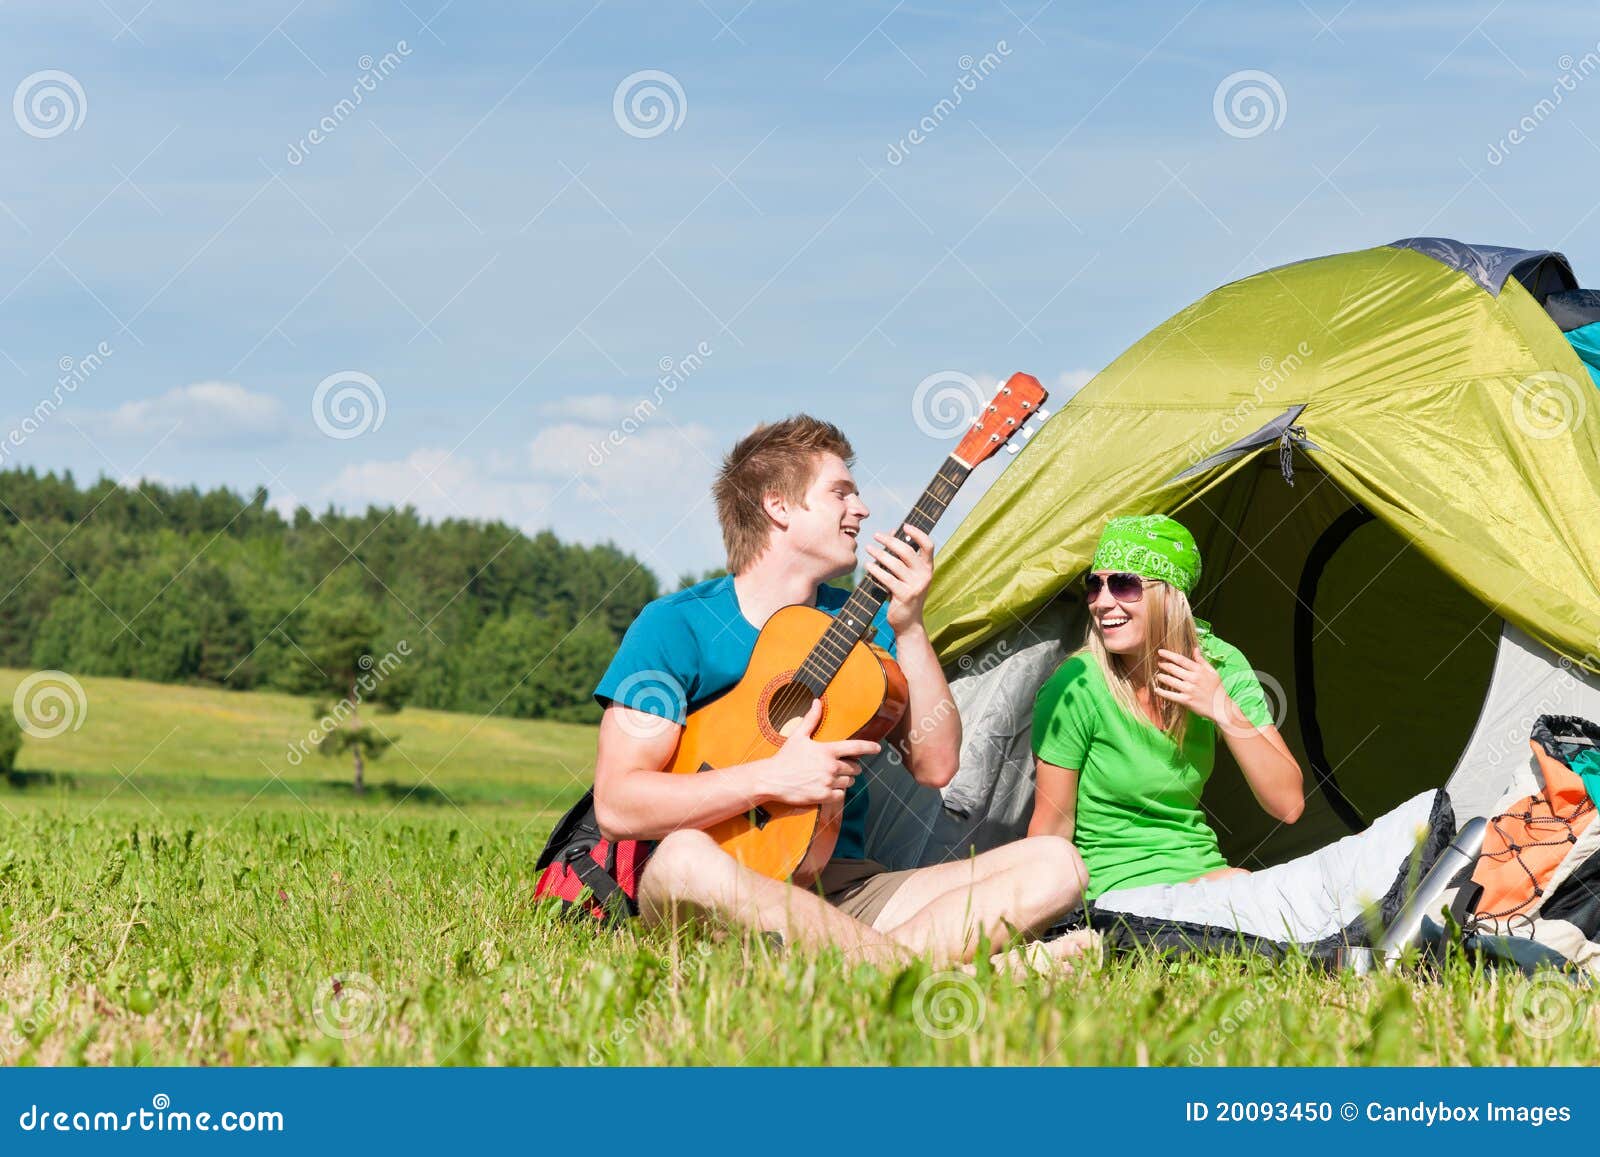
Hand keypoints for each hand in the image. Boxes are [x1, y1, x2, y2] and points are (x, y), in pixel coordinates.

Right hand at [759, 698, 880, 807]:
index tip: (878, 748)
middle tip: (842, 765)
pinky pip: (841, 795)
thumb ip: (811, 719)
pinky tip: (829, 788)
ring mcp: (828, 782)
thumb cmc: (785, 757)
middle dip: (852, 766)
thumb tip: (817, 701)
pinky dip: (838, 792)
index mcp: (827, 750)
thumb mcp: (798, 735)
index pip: (855, 747)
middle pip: (855, 767)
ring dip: (845, 779)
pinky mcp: (824, 796)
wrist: (772, 779)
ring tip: (834, 777)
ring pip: (849, 782)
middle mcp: (831, 767)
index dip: (870, 747)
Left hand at [864, 524, 933, 634]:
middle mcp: (924, 575)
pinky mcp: (904, 596)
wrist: (909, 623)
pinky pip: (887, 578)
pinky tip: (868, 566)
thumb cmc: (906, 594)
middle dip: (890, 541)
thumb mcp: (909, 575)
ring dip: (879, 554)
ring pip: (894, 564)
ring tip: (869, 549)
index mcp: (928, 568)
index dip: (918, 533)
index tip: (904, 525)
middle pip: (907, 551)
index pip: (928, 545)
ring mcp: (915, 586)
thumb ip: (902, 556)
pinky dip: (876, 570)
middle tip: (876, 536)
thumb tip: (892, 532)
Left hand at [1153, 647, 1227, 722]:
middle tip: (1158, 663)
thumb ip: (1202, 661)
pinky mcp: (1186, 700)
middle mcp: (1193, 679)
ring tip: (1157, 675)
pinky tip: (1157, 689)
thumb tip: (1195, 649)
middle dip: (1164, 665)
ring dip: (1161, 677)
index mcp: (1199, 670)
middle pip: (1173, 669)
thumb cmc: (1217, 689)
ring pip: (1170, 681)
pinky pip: (1170, 695)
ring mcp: (1189, 690)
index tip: (1160, 652)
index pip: (1181, 660)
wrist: (1221, 707)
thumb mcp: (1212, 672)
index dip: (1169, 655)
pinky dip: (1162, 692)